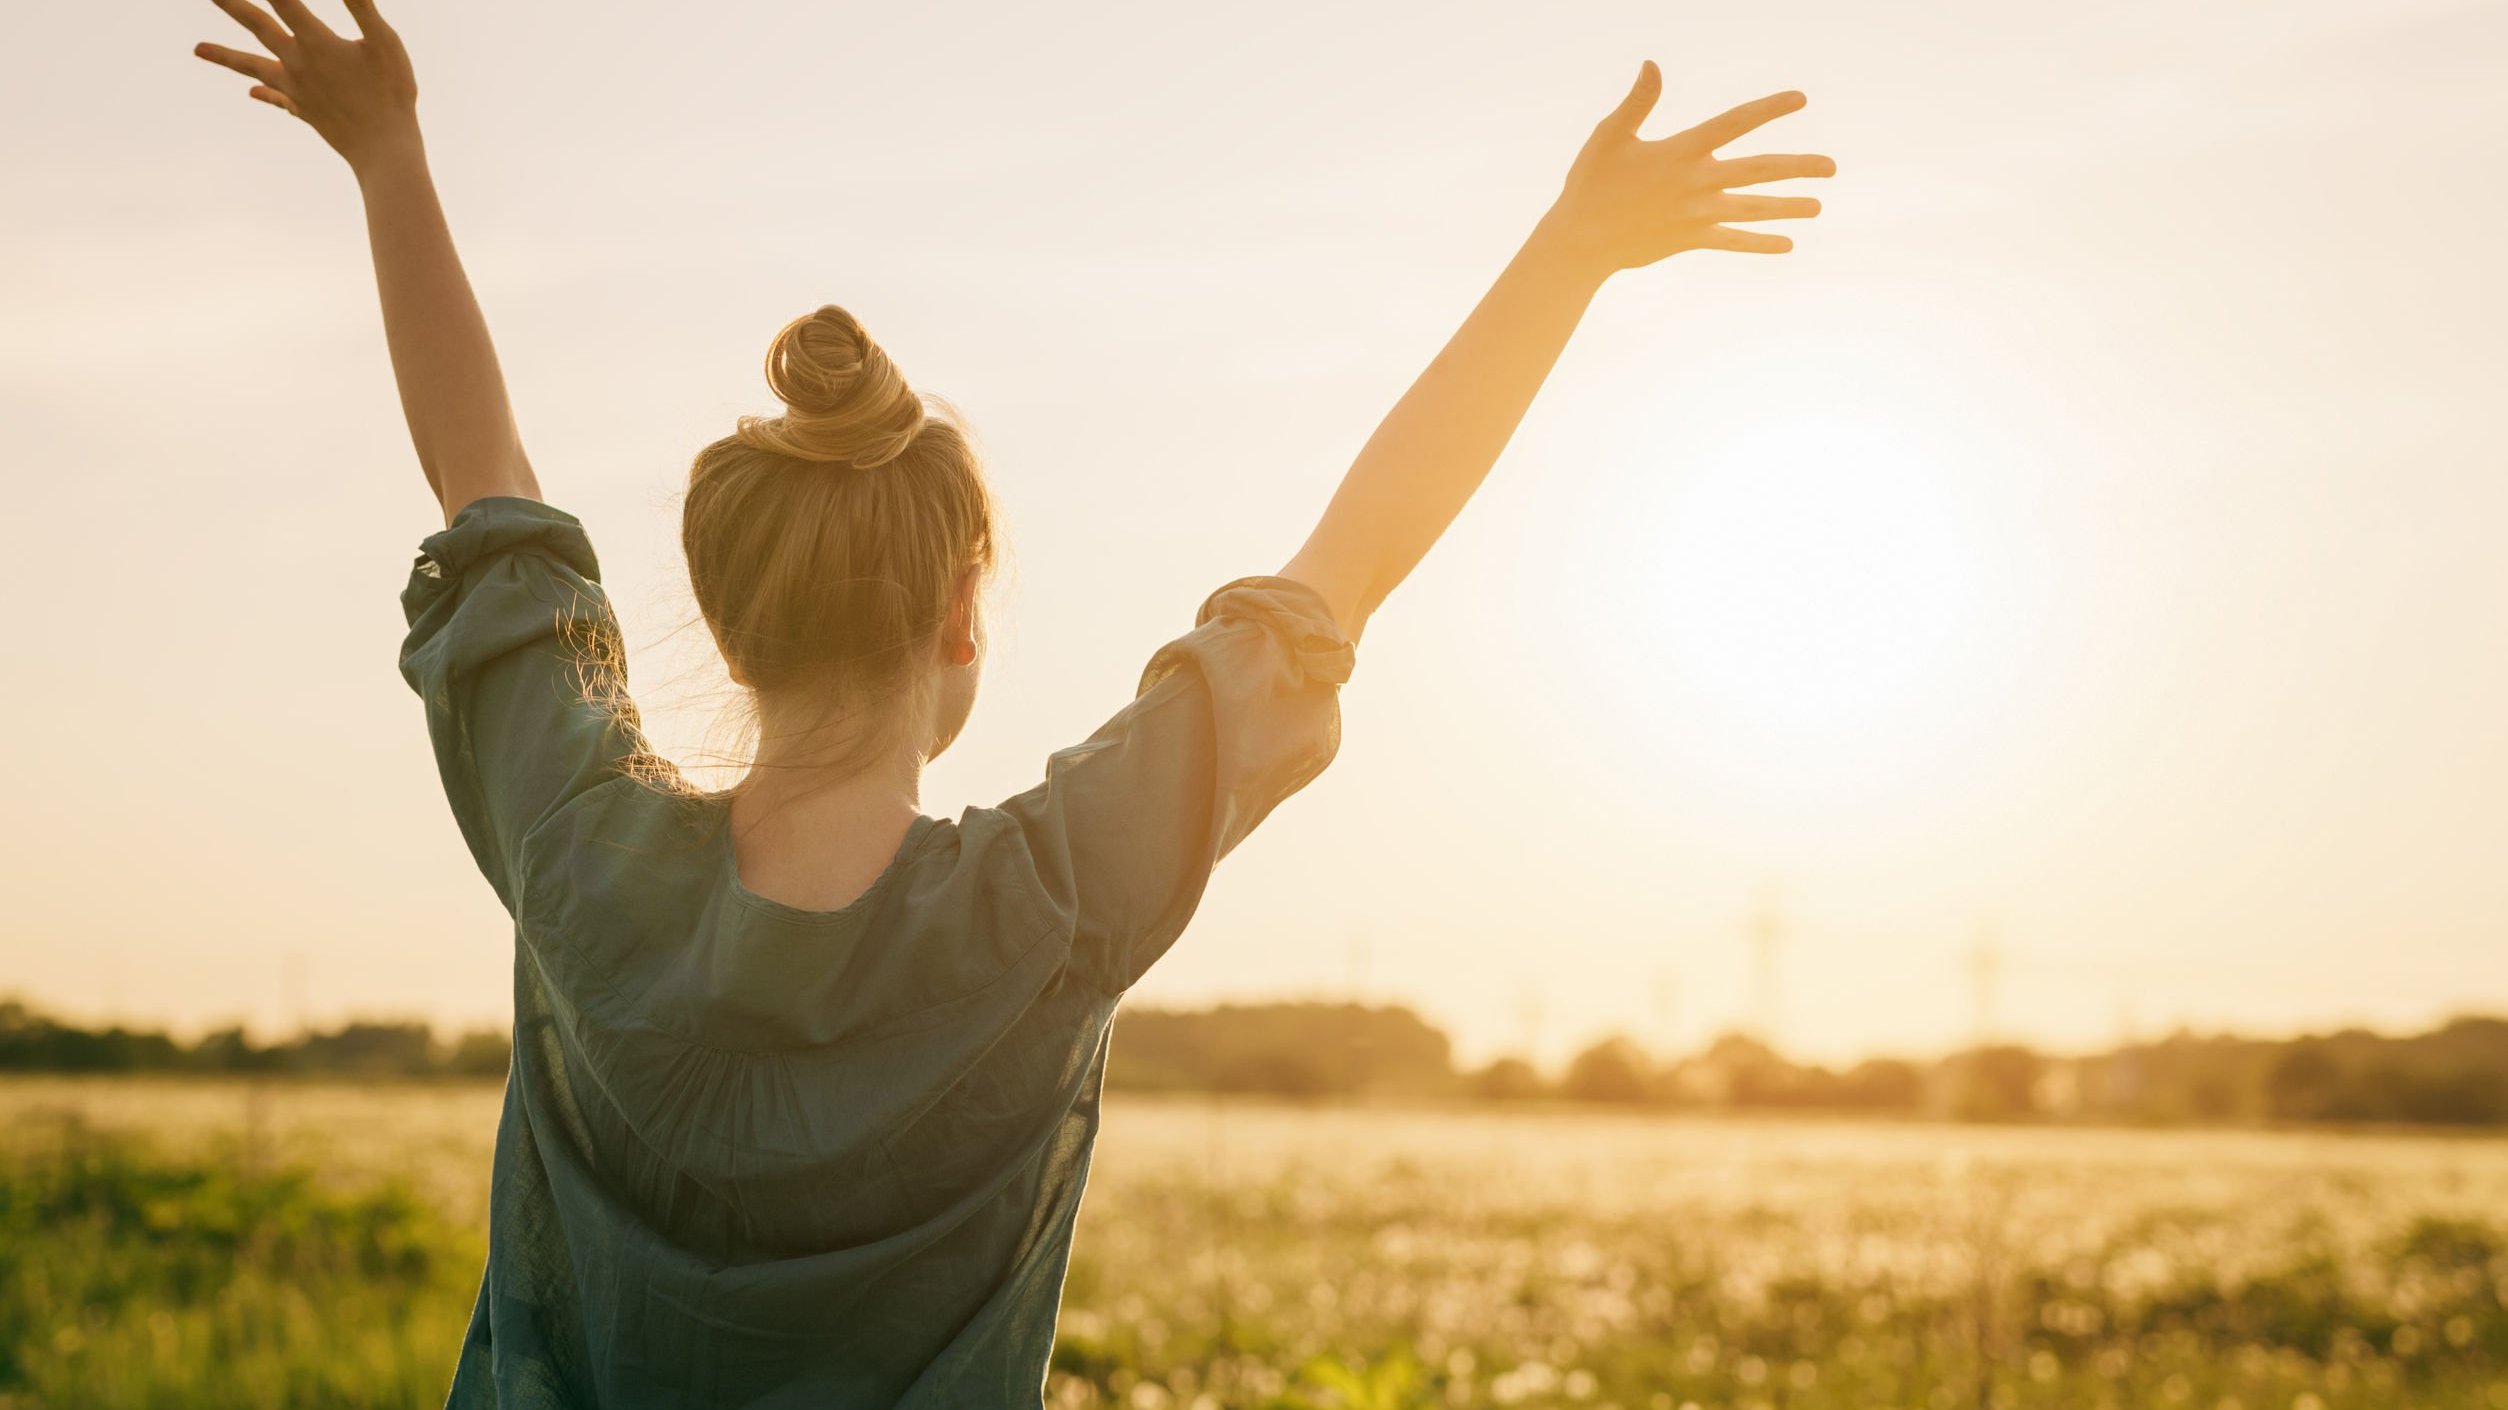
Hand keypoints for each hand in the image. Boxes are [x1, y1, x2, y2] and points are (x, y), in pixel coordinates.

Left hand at [194, 0, 418, 173]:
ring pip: (253, 66)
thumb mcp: (385, 43)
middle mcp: (297, 63)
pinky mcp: (303, 110)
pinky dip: (263, 93)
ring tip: (197, 49)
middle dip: (232, 4)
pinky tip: (251, 92)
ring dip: (224, 55)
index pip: (284, 1)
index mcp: (317, 43)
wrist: (384, 151)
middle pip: (257, 25)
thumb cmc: (391, 94)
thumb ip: (362, 7)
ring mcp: (296, 89)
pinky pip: (276, 98)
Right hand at [1539, 62, 1833, 276]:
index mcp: (1681, 151)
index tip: (1800, 98)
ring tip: (1818, 206)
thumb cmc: (1591, 183)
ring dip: (1788, 207)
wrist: (1581, 240)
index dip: (1769, 108)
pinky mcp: (1691, 239)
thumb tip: (1653, 64)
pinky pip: (1733, 242)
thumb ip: (1638, 101)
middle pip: (1758, 170)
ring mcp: (1697, 214)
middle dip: (1798, 168)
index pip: (1734, 123)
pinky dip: (1760, 243)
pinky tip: (1786, 244)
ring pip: (1753, 208)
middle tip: (1831, 166)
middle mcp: (1697, 182)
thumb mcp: (1609, 135)